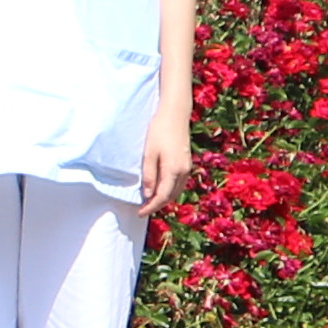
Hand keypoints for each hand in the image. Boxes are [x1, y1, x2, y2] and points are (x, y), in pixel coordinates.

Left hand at [141, 94, 194, 214]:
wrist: (175, 114)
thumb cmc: (158, 131)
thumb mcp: (149, 154)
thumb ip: (149, 175)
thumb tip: (148, 195)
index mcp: (174, 170)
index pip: (162, 196)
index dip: (151, 207)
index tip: (140, 213)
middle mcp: (184, 171)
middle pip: (171, 196)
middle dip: (157, 205)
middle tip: (142, 209)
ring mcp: (187, 167)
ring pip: (177, 191)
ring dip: (164, 198)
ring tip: (149, 202)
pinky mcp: (187, 162)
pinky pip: (179, 183)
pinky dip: (170, 190)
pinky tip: (160, 188)